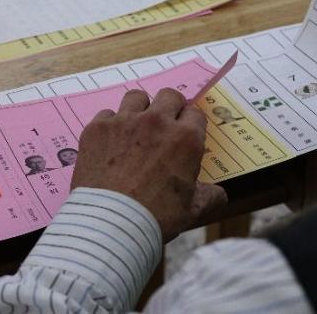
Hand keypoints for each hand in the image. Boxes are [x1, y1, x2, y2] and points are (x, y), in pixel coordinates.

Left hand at [70, 88, 227, 241]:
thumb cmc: (156, 217)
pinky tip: (110, 142)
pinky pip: (106, 113)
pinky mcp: (97, 128)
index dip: (191, 122)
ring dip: (140, 108)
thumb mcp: (192, 210)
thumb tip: (219, 194)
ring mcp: (124, 121)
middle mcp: (156, 122)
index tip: (185, 132)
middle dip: (170, 107)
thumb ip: (209, 197)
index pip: (195, 112)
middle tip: (164, 125)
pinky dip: (110, 125)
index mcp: (185, 138)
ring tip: (136, 128)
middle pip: (169, 95)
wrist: (111, 222)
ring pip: (136, 97)